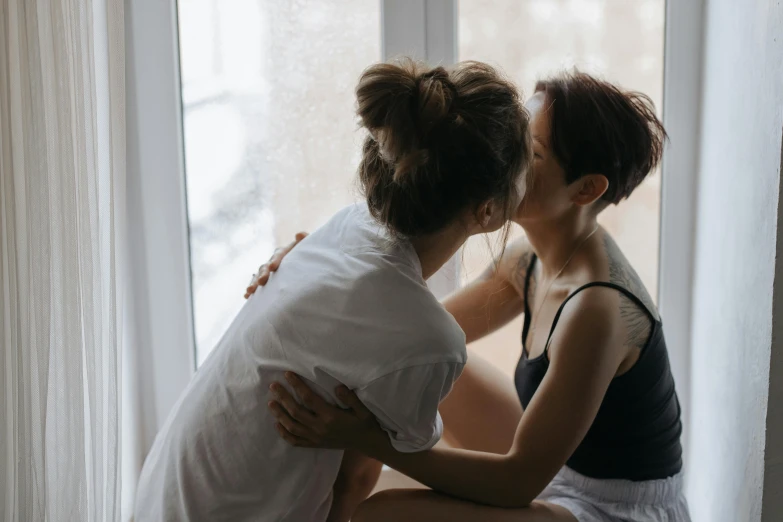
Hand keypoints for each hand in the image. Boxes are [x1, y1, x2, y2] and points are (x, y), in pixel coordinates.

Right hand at [244, 232, 307, 297]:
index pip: (278, 255)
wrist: (308, 265)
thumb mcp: (309, 247)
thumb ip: (305, 240)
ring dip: (254, 282)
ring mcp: (269, 271)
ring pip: (259, 275)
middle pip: (266, 266)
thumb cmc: (310, 255)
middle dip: (263, 274)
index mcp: (285, 252)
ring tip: (249, 291)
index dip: (275, 260)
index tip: (273, 267)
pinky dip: (253, 290)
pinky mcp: (267, 281)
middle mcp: (274, 261)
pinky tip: (247, 297)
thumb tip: (299, 234)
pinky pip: (258, 284)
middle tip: (261, 282)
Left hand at [268, 373, 382, 451]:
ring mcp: (316, 438)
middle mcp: (320, 428)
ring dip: (280, 414)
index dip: (297, 385)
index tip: (288, 375)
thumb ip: (350, 398)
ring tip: (271, 403)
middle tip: (273, 386)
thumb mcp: (363, 409)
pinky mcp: (315, 444)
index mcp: (331, 417)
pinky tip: (277, 424)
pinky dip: (285, 433)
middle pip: (296, 411)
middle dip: (283, 398)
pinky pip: (296, 441)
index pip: (309, 399)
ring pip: (292, 427)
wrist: (368, 443)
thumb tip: (337, 387)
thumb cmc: (365, 422)